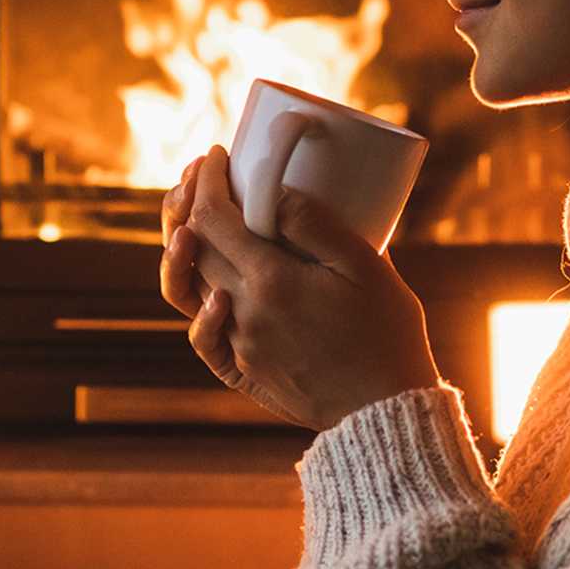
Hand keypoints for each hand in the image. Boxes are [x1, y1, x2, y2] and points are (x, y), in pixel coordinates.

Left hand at [162, 145, 440, 430]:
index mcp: (270, 281)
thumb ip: (316, 226)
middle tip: (205, 175)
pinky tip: (209, 286)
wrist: (383, 413)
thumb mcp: (366, 268)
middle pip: (193, 248)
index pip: (213, 218)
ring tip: (192, 221)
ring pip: (188, 289)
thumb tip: (274, 190)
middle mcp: (242, 313)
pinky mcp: (244, 370)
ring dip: (183, 249)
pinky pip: (203, 335)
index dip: (207, 181)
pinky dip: (198, 305)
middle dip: (191, 203)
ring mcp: (239, 344)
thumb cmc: (386, 335)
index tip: (218, 155)